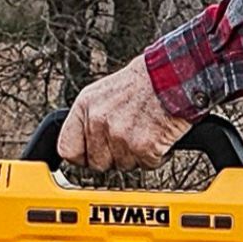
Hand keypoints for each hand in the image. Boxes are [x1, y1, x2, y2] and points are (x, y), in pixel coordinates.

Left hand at [57, 56, 192, 171]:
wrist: (175, 75)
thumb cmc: (145, 82)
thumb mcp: (105, 92)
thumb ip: (90, 118)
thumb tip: (82, 144)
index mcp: (85, 106)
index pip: (67, 150)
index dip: (82, 157)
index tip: (91, 156)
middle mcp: (98, 121)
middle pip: (97, 163)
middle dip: (114, 157)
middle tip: (130, 138)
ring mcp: (119, 136)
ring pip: (123, 166)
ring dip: (137, 155)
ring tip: (146, 131)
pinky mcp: (143, 146)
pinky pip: (147, 165)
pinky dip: (157, 156)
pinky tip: (159, 135)